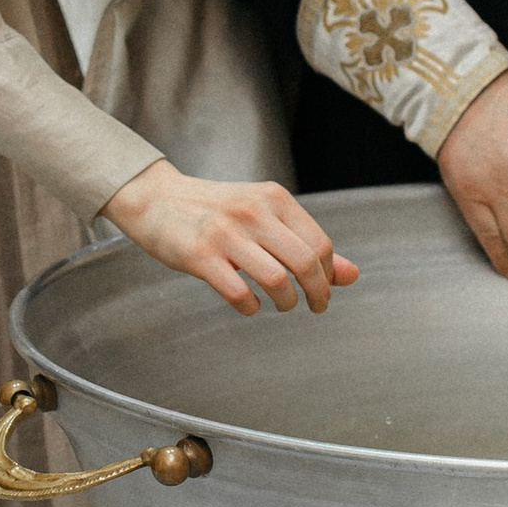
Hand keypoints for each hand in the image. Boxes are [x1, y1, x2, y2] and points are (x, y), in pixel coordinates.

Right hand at [105, 160, 359, 316]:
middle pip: (305, 263)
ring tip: (282, 306)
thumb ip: (306, 244)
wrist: (155, 199)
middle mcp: (253, 212)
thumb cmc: (215, 211)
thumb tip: (351, 275)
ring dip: (286, 303)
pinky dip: (251, 307)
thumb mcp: (263, 217)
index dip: (327, 275)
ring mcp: (225, 234)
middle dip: (318, 294)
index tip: (323, 289)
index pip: (319, 244)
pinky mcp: (199, 256)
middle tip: (315, 307)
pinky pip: (239, 293)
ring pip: (277, 280)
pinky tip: (248, 305)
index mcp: (273, 199)